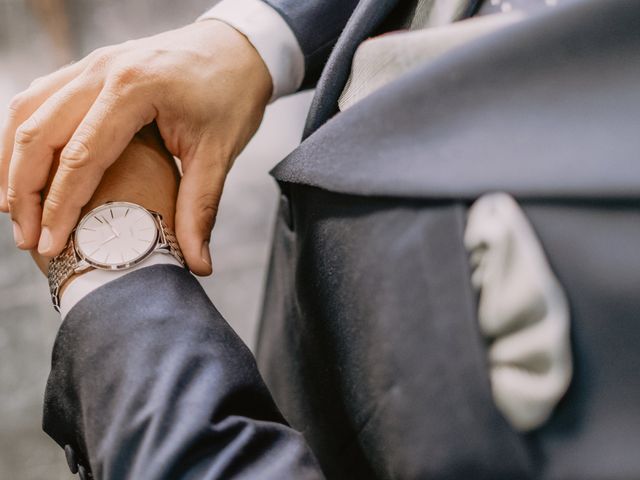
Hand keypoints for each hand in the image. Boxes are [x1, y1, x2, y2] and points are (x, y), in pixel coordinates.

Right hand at [0, 20, 271, 275]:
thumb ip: (201, 208)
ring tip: (15, 209)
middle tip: (26, 238)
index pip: (80, 157)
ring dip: (13, 161)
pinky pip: (41, 98)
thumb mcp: (220, 153)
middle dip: (23, 192)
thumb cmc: (232, 94)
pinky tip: (28, 166)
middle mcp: (102, 70)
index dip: (59, 207)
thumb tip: (199, 264)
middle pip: (37, 133)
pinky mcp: (92, 66)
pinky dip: (26, 134)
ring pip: (28, 111)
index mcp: (134, 89)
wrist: (238, 47)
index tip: (49, 246)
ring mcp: (92, 63)